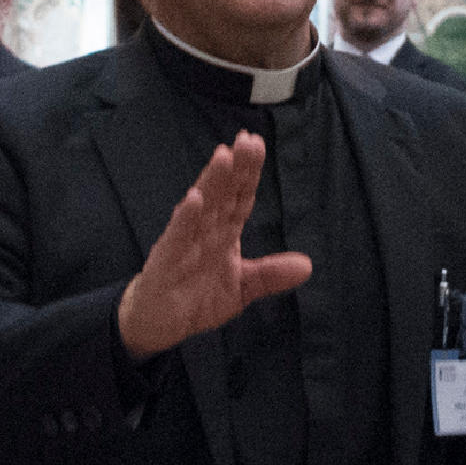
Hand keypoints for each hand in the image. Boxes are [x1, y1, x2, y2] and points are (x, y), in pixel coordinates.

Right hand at [115, 134, 311, 357]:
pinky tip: (193, 200)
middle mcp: (204, 231)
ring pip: (201, 207)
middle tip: (246, 140)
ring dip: (212, 182)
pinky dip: (185, 219)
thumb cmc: (196, 297)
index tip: (257, 144)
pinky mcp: (166, 261)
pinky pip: (176, 237)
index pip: (239, 197)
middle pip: (222, 193)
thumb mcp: (242, 288)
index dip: (249, 172)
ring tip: (223, 157)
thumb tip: (307, 265)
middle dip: (235, 167)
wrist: (158, 324)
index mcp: (223, 232)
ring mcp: (184, 242)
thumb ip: (271, 275)